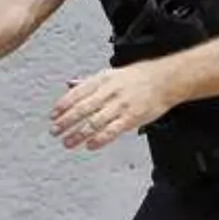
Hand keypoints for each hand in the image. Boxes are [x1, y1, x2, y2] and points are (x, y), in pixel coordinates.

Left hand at [51, 62, 176, 150]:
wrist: (165, 80)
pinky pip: (112, 131)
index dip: (63, 105)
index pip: (77, 93)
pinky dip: (99, 139)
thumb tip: (69, 85)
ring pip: (94, 122)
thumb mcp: (111, 74)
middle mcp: (109, 92)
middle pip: (82, 109)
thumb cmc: (138, 77)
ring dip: (78, 134)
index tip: (53, 115)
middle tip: (55, 131)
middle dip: (66, 121)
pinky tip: (90, 145)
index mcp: (103, 80)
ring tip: (67, 142)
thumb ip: (89, 82)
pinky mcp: (131, 118)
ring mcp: (120, 106)